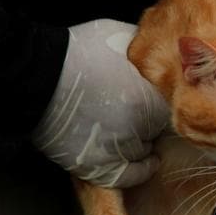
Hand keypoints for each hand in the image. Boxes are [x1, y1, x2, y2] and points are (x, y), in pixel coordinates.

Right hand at [32, 19, 169, 187]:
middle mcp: (141, 124)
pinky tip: (144, 161)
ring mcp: (120, 146)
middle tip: (139, 108)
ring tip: (134, 129)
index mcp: (152, 95)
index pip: (178, 107)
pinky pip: (129, 175)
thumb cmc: (79, 51)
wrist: (36, 75)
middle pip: (162, 129)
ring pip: (146, 149)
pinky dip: (138, 170)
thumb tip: (167, 55)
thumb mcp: (125, 39)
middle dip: (154, 118)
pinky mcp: (97, 165)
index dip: (168, 102)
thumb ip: (149, 53)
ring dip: (143, 141)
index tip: (161, 98)